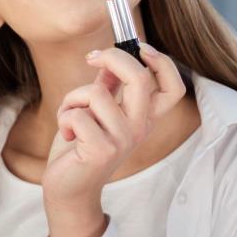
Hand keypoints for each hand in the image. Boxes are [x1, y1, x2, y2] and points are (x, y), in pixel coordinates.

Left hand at [41, 44, 185, 236]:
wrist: (68, 189)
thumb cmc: (79, 147)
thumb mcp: (96, 112)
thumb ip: (107, 87)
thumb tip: (109, 58)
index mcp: (143, 117)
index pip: (173, 87)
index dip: (162, 61)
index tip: (138, 47)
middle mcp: (139, 128)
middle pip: (140, 78)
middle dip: (112, 57)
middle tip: (91, 58)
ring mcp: (122, 140)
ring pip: (95, 94)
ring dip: (72, 99)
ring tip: (69, 116)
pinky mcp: (101, 150)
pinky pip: (78, 115)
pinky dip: (64, 117)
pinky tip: (66, 135)